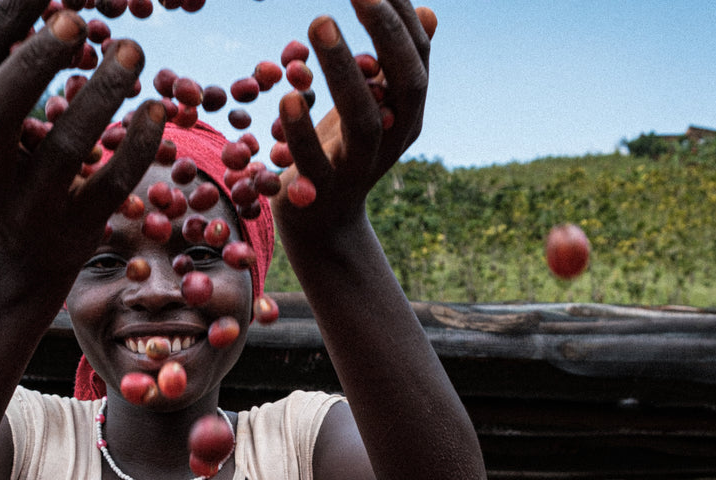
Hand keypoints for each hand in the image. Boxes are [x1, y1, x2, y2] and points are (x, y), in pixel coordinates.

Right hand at [0, 0, 164, 276]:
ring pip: (63, 150)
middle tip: (76, 18)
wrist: (27, 262)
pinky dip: (136, 148)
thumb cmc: (15, 177)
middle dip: (34, 61)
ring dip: (98, 95)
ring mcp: (32, 208)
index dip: (1, 27)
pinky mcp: (78, 230)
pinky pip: (111, 186)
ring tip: (130, 50)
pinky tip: (155, 111)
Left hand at [273, 0, 436, 231]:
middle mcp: (393, 139)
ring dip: (344, 69)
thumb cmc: (343, 150)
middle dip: (386, 34)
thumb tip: (428, 11)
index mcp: (408, 113)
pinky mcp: (321, 191)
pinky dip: (302, 127)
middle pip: (405, 85)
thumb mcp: (369, 104)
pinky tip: (288, 94)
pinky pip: (314, 160)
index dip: (404, 18)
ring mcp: (360, 168)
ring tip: (319, 19)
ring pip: (364, 121)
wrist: (322, 223)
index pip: (418, 59)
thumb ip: (391, 64)